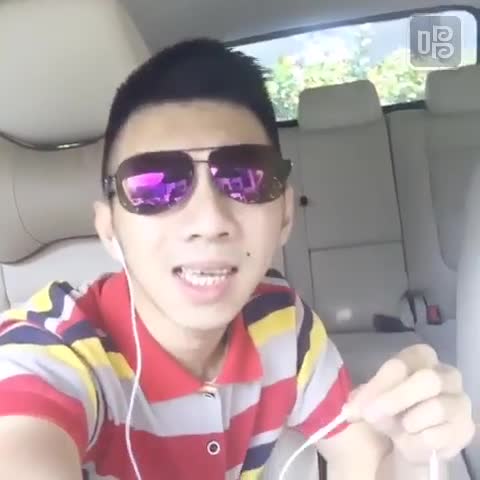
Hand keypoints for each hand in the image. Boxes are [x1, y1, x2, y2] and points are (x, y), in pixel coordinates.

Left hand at [347, 344, 474, 463]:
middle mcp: (446, 374)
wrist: (411, 440)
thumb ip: (362, 401)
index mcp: (420, 358)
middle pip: (427, 380)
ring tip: (397, 430)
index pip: (402, 364)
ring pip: (436, 408)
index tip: (360, 405)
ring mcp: (460, 401)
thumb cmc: (392, 411)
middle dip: (396, 399)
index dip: (381, 384)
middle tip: (371, 416)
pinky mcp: (466, 428)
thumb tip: (349, 410)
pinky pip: (440, 435)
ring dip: (407, 422)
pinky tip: (411, 442)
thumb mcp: (372, 401)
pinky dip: (417, 442)